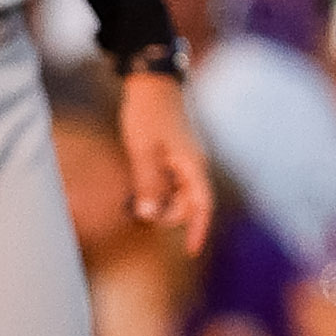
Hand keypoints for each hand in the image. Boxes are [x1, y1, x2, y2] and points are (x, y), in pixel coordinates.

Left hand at [116, 72, 213, 249]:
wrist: (151, 83)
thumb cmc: (147, 114)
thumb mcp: (143, 150)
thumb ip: (147, 183)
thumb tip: (149, 214)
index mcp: (193, 165)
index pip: (203, 206)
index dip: (199, 230)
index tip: (190, 252)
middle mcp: (194, 166)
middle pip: (188, 205)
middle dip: (165, 214)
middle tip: (135, 209)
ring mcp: (186, 162)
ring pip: (177, 196)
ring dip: (159, 203)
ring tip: (133, 199)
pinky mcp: (176, 157)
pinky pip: (170, 184)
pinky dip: (156, 192)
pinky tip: (138, 189)